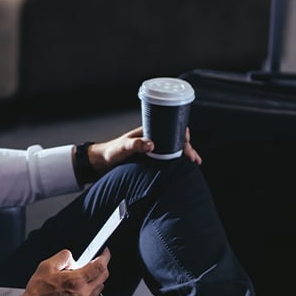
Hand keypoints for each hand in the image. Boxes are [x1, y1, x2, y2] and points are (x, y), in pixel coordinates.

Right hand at [14, 248, 109, 295]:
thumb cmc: (37, 294)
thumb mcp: (46, 267)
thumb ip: (62, 257)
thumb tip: (71, 255)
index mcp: (76, 281)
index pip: (100, 265)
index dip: (105, 256)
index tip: (104, 252)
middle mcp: (83, 293)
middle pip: (104, 276)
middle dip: (102, 266)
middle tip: (95, 261)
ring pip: (100, 287)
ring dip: (96, 279)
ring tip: (83, 275)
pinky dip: (90, 290)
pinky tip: (78, 288)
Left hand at [86, 126, 201, 176]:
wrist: (101, 162)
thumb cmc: (110, 152)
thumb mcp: (122, 148)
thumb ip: (135, 145)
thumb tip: (152, 144)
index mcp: (148, 131)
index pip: (170, 128)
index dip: (182, 134)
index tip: (188, 141)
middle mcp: (152, 138)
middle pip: (175, 140)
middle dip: (188, 147)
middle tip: (195, 158)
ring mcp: (152, 149)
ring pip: (173, 149)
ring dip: (184, 155)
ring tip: (195, 162)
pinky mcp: (149, 159)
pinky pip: (167, 158)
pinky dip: (176, 162)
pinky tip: (183, 167)